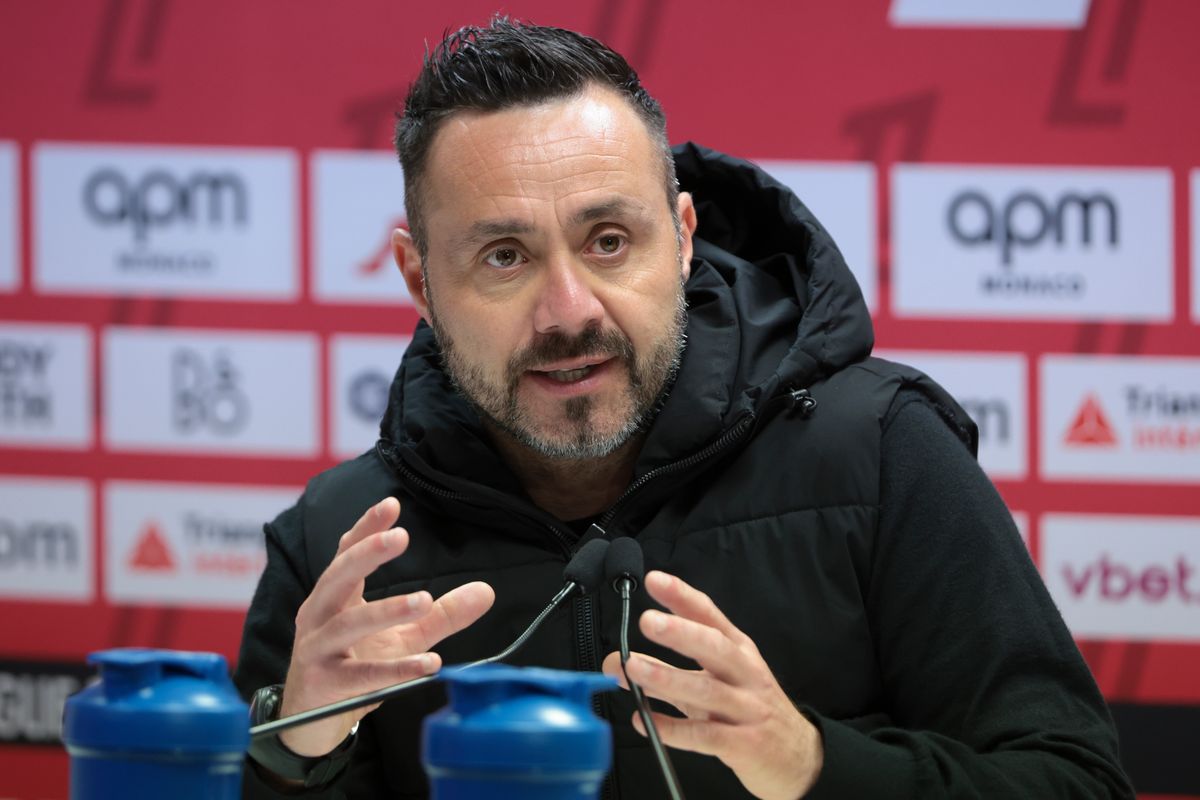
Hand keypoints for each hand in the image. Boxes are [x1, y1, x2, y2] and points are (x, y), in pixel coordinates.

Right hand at [279, 497, 494, 756]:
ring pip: (349, 624)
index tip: (392, 504)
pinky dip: (395, 669)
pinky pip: (362, 675)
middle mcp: (319, 614)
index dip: (367, 528)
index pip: (346, 552)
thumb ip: (441, 613)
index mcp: (334, 595)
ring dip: (387, 610)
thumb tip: (487, 590)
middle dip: (368, 554)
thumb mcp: (403, 635)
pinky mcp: (324, 684)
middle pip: (339, 576)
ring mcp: (317, 648)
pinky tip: (429, 662)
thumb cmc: (354, 665)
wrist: (311, 720)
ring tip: (424, 601)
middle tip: (401, 537)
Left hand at [602, 571, 822, 799]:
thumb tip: (616, 662)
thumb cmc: (750, 711)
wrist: (798, 757)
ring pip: (707, 690)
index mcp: (739, 651)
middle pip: (714, 647)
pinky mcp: (745, 744)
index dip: (683, 597)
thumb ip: (665, 672)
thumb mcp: (714, 683)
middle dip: (680, 632)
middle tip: (647, 621)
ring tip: (633, 667)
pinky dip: (673, 729)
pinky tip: (645, 721)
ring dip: (667, 678)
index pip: (710, 616)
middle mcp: (745, 673)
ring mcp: (747, 709)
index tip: (654, 580)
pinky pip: (705, 736)